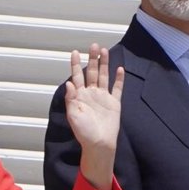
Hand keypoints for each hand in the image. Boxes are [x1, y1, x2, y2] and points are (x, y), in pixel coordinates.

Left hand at [66, 44, 123, 189]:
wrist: (100, 144)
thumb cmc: (84, 133)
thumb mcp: (73, 116)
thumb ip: (72, 99)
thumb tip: (69, 83)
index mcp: (80, 96)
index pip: (77, 76)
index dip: (76, 64)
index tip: (75, 52)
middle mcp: (91, 94)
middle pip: (91, 72)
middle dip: (92, 59)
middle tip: (94, 45)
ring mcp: (103, 97)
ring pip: (103, 76)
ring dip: (104, 64)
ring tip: (105, 51)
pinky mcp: (114, 103)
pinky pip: (117, 88)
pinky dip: (119, 79)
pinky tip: (119, 69)